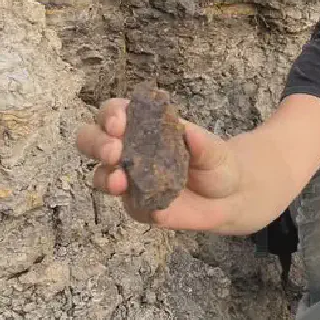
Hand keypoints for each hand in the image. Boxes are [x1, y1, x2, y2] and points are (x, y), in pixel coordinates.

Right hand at [76, 98, 240, 229]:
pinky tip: (152, 206)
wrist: (228, 197)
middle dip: (96, 143)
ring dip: (105, 176)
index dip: (111, 114)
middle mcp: (128, 150)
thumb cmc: (215, 162)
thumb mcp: (214, 148)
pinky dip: (136, 204)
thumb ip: (201, 142)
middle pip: (91, 140)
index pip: (114, 113)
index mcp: (142, 125)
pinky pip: (129, 206)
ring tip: (120, 180)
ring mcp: (129, 180)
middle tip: (114, 150)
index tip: (119, 122)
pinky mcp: (138, 206)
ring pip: (100, 175)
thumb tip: (189, 132)